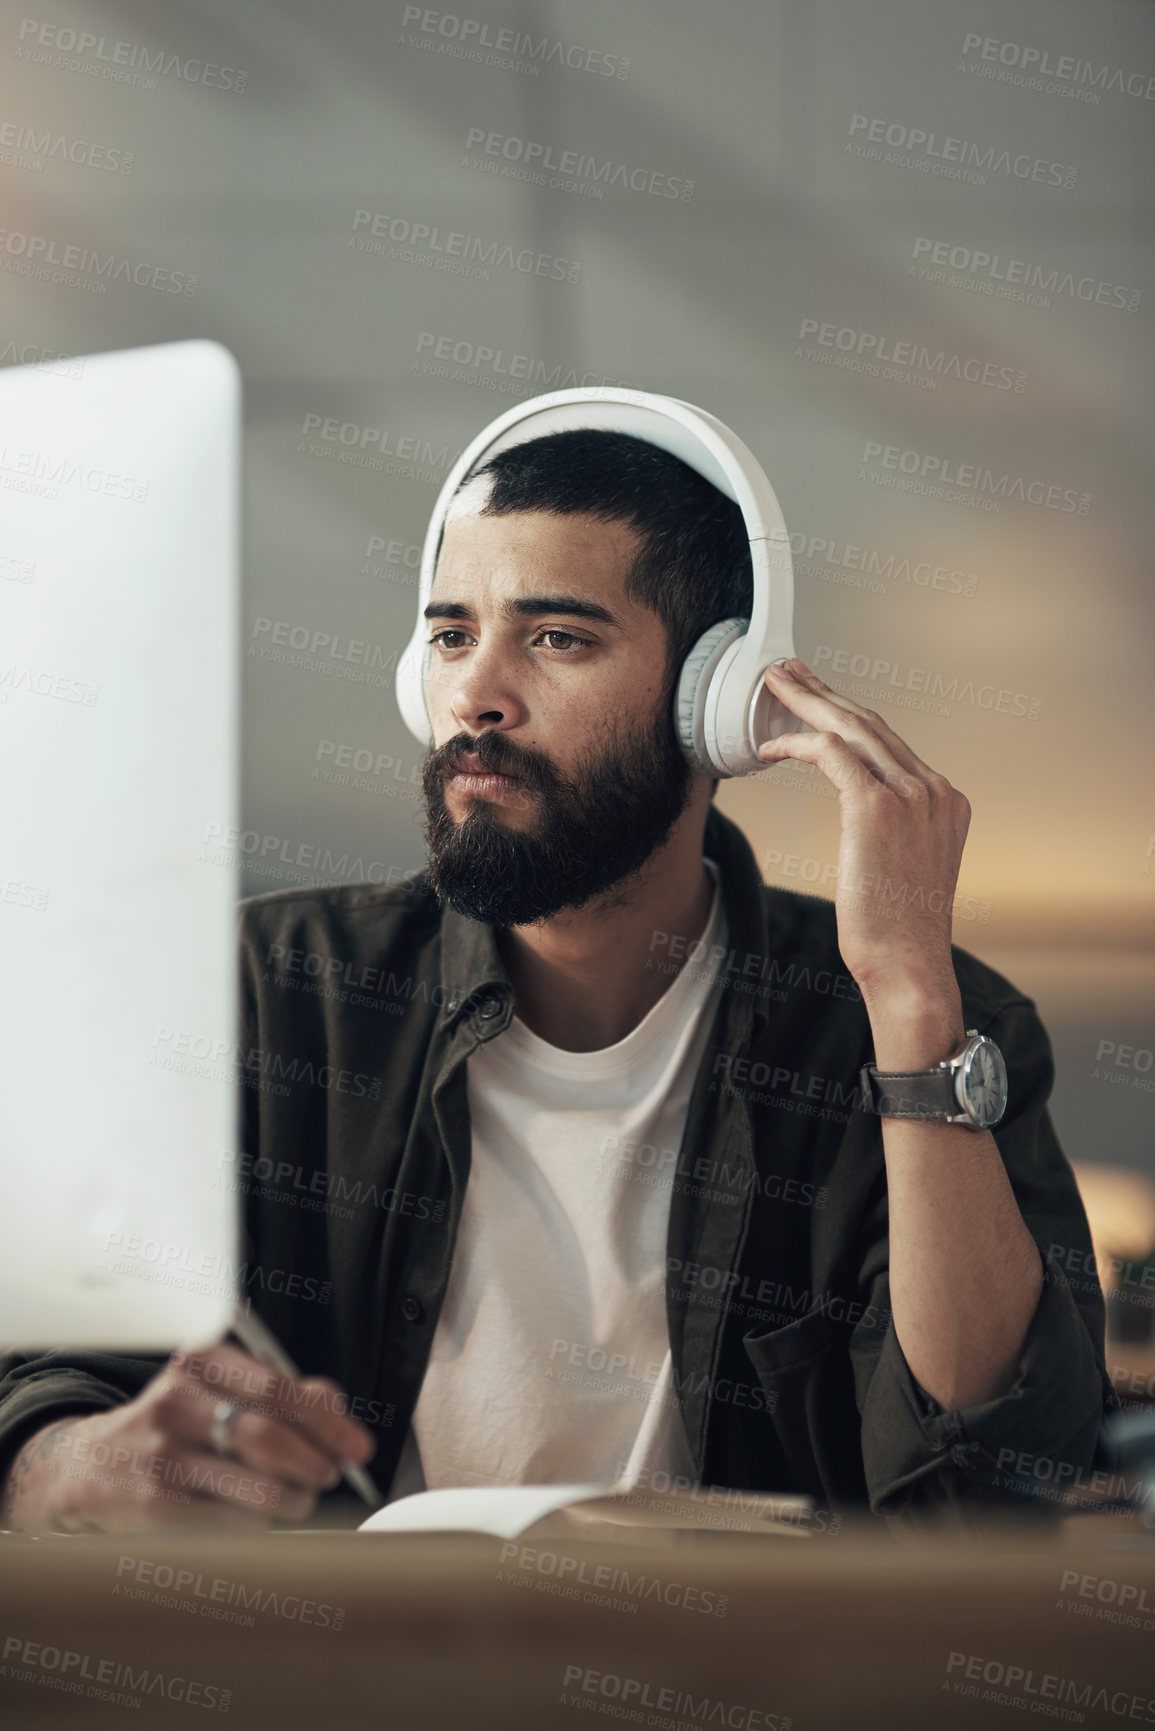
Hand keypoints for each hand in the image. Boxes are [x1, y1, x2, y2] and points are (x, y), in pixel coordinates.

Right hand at [0, 1342, 374, 1532]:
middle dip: (317, 1464)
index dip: (328, 1423)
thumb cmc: (178, 1423)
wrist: (95, 1465)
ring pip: (259, 1488)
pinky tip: (257, 1517)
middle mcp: (176, 1400)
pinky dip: (260, 1525)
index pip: (279, 1389)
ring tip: (299, 1499)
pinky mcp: (157, 1506)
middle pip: (271, 1438)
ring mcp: (162, 1454)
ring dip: (295, 1500)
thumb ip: (286, 1392)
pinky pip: (234, 1523)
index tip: (357, 1447)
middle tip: (329, 1475)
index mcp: (201, 1360)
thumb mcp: (222, 1389)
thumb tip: (338, 1412)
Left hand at [758, 659, 970, 1007]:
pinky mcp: (877, 808)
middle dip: (825, 692)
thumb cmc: (897, 931)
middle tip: (788, 671)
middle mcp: (934, 789)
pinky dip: (798, 742)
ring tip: (773, 685)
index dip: (849, 712)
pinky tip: (769, 746)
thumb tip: (862, 813)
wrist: (908, 965)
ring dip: (807, 701)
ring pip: (851, 727)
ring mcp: (910, 795)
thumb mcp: (907, 868)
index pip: (890, 741)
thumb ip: (897, 830)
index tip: (820, 696)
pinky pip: (831, 753)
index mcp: (946, 800)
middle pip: (871, 722)